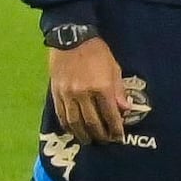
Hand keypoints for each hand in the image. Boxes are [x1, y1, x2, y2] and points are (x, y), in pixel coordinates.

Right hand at [44, 32, 132, 147]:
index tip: (119, 137)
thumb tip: (125, 109)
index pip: (110, 115)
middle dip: (100, 135)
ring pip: (75, 122)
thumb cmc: (97, 52)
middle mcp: (83, 94)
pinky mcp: (56, 93)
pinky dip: (68, 126)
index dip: (115, 128)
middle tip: (106, 141)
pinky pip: (61, 114)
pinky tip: (73, 131)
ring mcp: (67, 95)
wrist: (71, 38)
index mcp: (101, 87)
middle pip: (92, 122)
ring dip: (83, 134)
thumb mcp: (114, 68)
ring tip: (90, 141)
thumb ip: (119, 91)